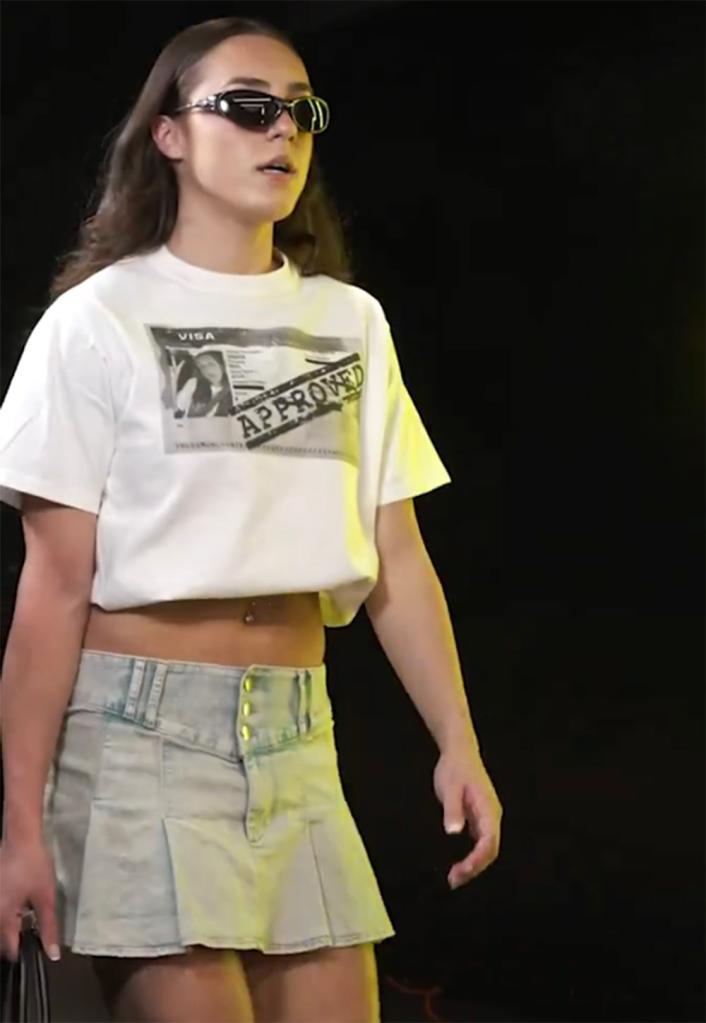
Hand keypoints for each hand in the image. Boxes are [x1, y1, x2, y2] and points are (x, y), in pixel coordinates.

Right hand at [0, 838, 60, 961]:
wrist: (20, 839)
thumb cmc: (34, 867)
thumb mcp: (46, 897)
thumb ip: (48, 927)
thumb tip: (52, 954)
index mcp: (4, 917)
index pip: (9, 949)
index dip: (22, 952)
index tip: (32, 949)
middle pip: (1, 937)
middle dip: (14, 938)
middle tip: (30, 928)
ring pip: (0, 924)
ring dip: (10, 925)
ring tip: (25, 913)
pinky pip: (0, 910)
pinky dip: (6, 912)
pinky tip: (18, 901)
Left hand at [433, 740, 502, 888]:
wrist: (460, 752)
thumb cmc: (454, 768)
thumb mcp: (449, 787)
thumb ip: (452, 809)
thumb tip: (453, 832)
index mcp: (488, 809)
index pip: (489, 841)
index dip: (478, 859)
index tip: (462, 871)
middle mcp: (492, 816)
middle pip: (490, 850)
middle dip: (475, 868)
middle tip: (453, 880)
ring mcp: (488, 818)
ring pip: (487, 849)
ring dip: (474, 865)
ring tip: (454, 878)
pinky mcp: (481, 819)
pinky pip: (481, 843)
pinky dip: (472, 857)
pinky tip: (459, 866)